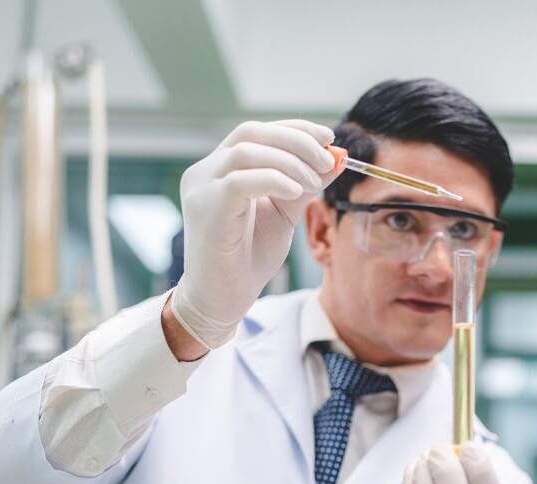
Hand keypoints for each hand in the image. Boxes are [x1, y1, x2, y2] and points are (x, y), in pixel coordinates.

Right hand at [171, 119, 341, 349]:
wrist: (221, 301)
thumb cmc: (247, 260)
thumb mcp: (283, 215)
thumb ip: (304, 185)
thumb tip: (336, 158)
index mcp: (221, 169)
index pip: (258, 132)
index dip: (295, 130)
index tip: (329, 138)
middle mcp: (205, 172)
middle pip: (251, 132)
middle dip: (296, 140)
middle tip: (327, 160)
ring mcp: (201, 188)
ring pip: (246, 151)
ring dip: (289, 162)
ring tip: (313, 183)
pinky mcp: (204, 208)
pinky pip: (240, 180)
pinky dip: (274, 180)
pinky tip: (296, 192)